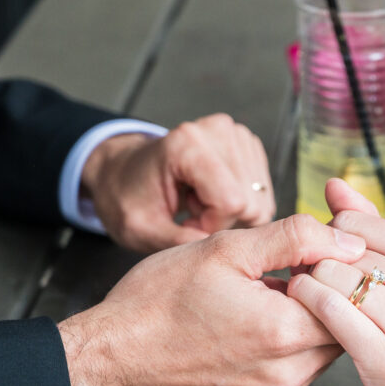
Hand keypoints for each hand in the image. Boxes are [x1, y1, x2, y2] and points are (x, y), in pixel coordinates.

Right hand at [59, 213, 365, 385]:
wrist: (111, 361)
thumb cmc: (156, 304)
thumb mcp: (225, 250)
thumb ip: (296, 238)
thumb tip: (348, 237)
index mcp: (284, 332)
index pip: (350, 295)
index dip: (338, 265)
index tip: (312, 249)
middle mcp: (288, 374)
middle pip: (344, 325)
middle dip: (327, 293)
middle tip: (292, 269)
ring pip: (323, 349)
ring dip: (309, 320)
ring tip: (271, 295)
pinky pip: (299, 372)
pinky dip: (290, 346)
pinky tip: (257, 323)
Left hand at [81, 114, 274, 252]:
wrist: (122, 171)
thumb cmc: (127, 197)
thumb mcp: (140, 229)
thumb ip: (179, 242)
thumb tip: (221, 254)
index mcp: (187, 144)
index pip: (231, 201)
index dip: (213, 226)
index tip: (186, 225)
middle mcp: (218, 131)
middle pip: (250, 201)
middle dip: (222, 219)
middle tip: (189, 214)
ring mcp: (235, 134)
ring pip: (260, 198)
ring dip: (231, 211)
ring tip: (197, 203)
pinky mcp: (246, 144)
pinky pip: (261, 191)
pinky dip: (238, 201)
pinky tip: (209, 195)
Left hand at [288, 179, 384, 385]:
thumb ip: (370, 225)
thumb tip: (333, 184)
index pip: (353, 222)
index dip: (327, 238)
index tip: (324, 260)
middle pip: (338, 250)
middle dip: (314, 262)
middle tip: (309, 281)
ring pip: (329, 278)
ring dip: (305, 285)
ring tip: (306, 298)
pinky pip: (328, 311)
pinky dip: (307, 306)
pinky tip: (304, 313)